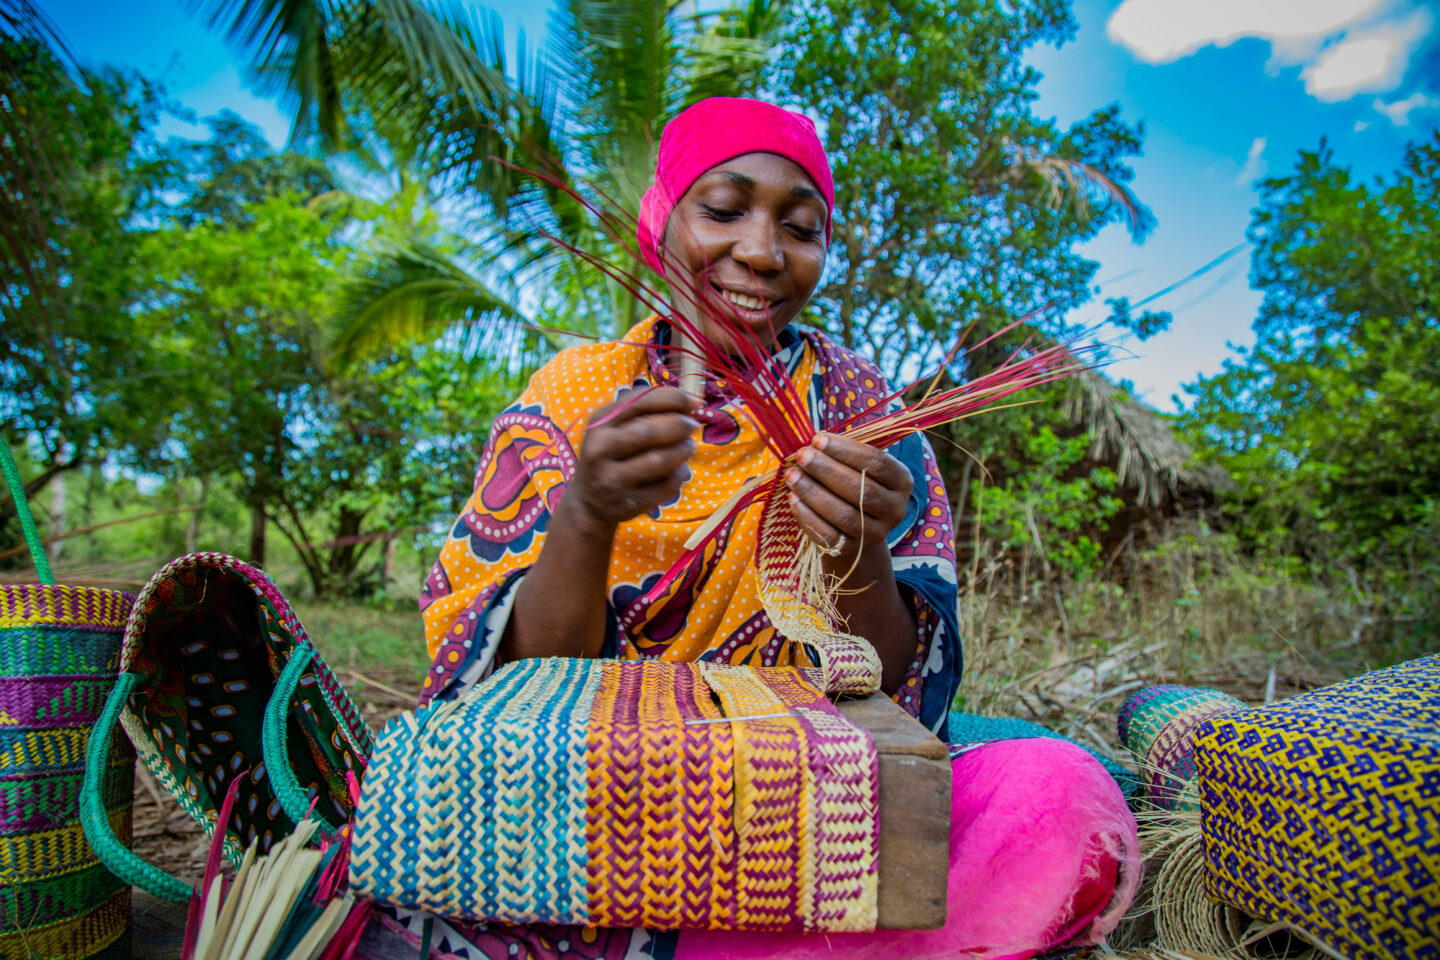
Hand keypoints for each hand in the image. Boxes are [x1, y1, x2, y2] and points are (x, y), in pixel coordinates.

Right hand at [566, 386, 700, 534]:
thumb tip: (689, 403)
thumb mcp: (613, 429)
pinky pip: (665, 486)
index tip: (696, 402)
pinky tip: (680, 470)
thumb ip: (644, 412)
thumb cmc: (609, 457)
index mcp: (599, 424)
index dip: (674, 399)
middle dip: (679, 426)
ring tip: (688, 447)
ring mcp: (612, 479)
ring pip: (659, 460)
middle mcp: (600, 450)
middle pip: (649, 432)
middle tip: (693, 426)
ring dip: (683, 450)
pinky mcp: (628, 503)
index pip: (640, 402)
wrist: (588, 503)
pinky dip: (680, 475)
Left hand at [784, 432, 912, 559]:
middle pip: (861, 489)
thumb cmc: (854, 485)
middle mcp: (895, 510)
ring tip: (793, 475)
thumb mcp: (858, 466)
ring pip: (843, 514)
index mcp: (902, 481)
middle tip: (802, 455)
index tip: (818, 439)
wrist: (855, 529)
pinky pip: (828, 534)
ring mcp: (876, 533)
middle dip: (827, 470)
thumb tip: (815, 441)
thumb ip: (842, 453)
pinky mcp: (853, 550)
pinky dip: (808, 516)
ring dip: (814, 492)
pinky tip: (793, 498)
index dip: (846, 450)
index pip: (877, 463)